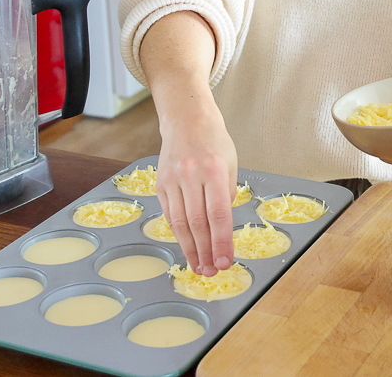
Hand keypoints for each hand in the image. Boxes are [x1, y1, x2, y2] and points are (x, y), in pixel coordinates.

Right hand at [156, 107, 237, 276]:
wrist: (187, 120)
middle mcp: (192, 175)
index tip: (225, 262)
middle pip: (197, 223)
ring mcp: (173, 179)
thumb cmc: (214, 143)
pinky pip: (169, 214)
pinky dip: (179, 234)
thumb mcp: (231, 165)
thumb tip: (221, 229)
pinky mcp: (160, 183)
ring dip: (190, 249)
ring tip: (199, 267)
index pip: (218, 214)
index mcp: (215, 170)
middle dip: (206, 251)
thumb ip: (227, 196)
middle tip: (212, 272)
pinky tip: (187, 247)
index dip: (221, 242)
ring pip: (180, 223)